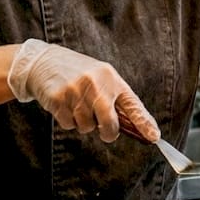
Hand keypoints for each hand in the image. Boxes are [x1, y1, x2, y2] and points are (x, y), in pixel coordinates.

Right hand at [7, 39, 160, 142]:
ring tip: (77, 105)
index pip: (132, 104)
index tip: (154, 137)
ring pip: (87, 127)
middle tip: (105, 131)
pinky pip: (69, 125)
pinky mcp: (58, 99)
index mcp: (111, 78)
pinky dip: (68, 121)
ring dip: (83, 123)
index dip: (144, 122)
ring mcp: (76, 91)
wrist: (45, 62)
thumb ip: (115, 99)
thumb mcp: (101, 78)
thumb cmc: (78, 73)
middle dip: (108, 132)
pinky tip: (65, 105)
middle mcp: (95, 84)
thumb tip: (133, 126)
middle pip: (109, 123)